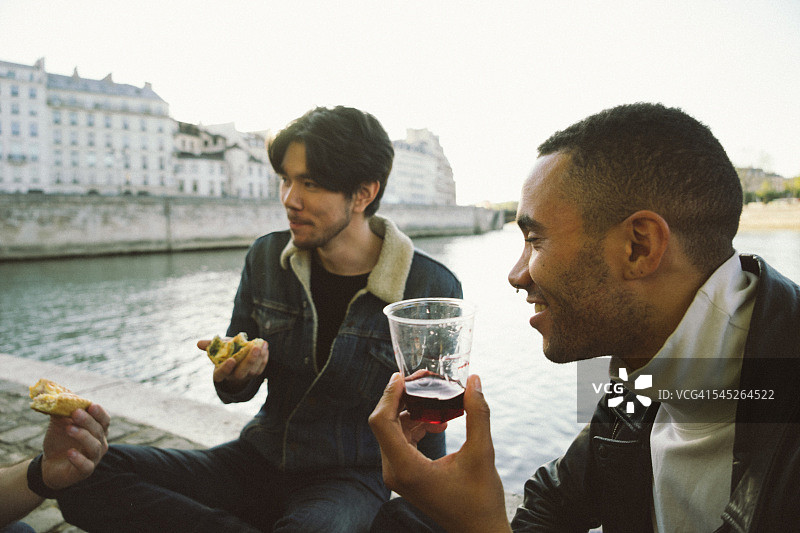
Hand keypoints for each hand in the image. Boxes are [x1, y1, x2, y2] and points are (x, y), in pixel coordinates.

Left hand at [41, 403, 109, 490]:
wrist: (49, 466)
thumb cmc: (59, 442)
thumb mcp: (59, 425)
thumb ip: (61, 412)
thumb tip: (58, 396)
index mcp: (97, 430)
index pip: (104, 420)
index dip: (99, 413)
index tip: (91, 405)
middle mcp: (100, 443)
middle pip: (99, 431)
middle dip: (88, 421)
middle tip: (76, 412)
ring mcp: (94, 458)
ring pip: (94, 446)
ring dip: (83, 436)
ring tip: (69, 429)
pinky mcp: (85, 471)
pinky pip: (86, 465)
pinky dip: (79, 459)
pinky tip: (69, 452)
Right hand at [197, 338, 268, 390]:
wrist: (237, 354)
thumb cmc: (225, 350)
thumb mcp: (218, 347)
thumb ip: (210, 345)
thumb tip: (199, 343)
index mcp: (220, 372)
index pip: (221, 374)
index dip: (225, 368)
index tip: (231, 359)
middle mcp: (232, 377)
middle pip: (240, 374)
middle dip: (248, 361)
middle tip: (254, 348)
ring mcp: (245, 376)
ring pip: (253, 371)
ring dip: (259, 358)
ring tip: (261, 344)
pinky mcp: (256, 373)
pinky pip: (261, 367)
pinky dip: (264, 357)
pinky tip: (265, 346)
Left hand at [369, 373, 510, 532]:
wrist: (479, 531)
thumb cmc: (481, 500)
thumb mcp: (483, 453)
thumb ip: (478, 415)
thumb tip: (474, 381)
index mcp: (407, 468)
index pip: (382, 422)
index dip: (389, 395)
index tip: (402, 376)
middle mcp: (395, 472)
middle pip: (385, 423)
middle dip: (403, 398)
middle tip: (425, 381)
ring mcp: (398, 475)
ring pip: (393, 430)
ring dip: (412, 412)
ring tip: (438, 402)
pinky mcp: (405, 475)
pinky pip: (401, 441)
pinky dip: (416, 425)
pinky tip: (439, 421)